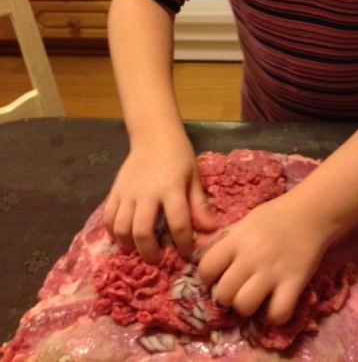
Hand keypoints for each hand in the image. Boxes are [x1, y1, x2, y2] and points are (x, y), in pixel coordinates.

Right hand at [104, 130, 215, 262]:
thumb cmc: (178, 155)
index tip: (188, 254)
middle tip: (158, 260)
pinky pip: (109, 218)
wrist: (154, 135)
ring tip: (139, 251)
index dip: (184, 244)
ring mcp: (128, 192)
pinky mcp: (115, 191)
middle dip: (150, 252)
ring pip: (122, 228)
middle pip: (143, 232)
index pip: (178, 224)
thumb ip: (199, 204)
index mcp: (171, 188)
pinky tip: (123, 239)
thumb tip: (211, 230)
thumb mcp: (194, 177)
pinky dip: (113, 233)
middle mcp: (147, 193)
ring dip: (130, 246)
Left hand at [197, 192, 330, 323]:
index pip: (206, 268)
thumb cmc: (276, 215)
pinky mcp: (294, 282)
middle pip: (223, 293)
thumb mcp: (246, 221)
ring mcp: (273, 271)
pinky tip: (276, 304)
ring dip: (247, 307)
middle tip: (237, 290)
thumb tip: (204, 254)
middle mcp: (251, 257)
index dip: (208, 277)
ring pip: (244, 306)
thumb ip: (228, 239)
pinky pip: (278, 313)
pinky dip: (275, 315)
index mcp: (237, 239)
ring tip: (255, 298)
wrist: (311, 212)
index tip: (217, 277)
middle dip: (226, 297)